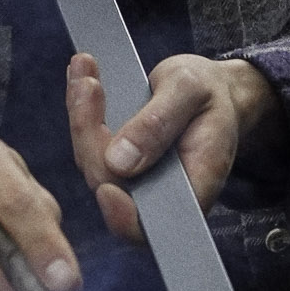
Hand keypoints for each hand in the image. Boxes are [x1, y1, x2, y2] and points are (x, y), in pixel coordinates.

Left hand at [66, 51, 288, 242]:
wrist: (209, 88)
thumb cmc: (209, 93)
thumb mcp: (192, 93)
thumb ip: (160, 124)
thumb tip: (120, 162)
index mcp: (190, 190)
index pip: (149, 224)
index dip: (121, 215)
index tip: (106, 189)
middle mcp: (155, 193)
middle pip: (108, 182)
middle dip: (90, 133)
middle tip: (90, 85)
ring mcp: (131, 177)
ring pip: (91, 158)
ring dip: (81, 112)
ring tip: (84, 66)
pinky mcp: (113, 157)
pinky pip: (89, 138)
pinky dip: (82, 104)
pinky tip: (80, 71)